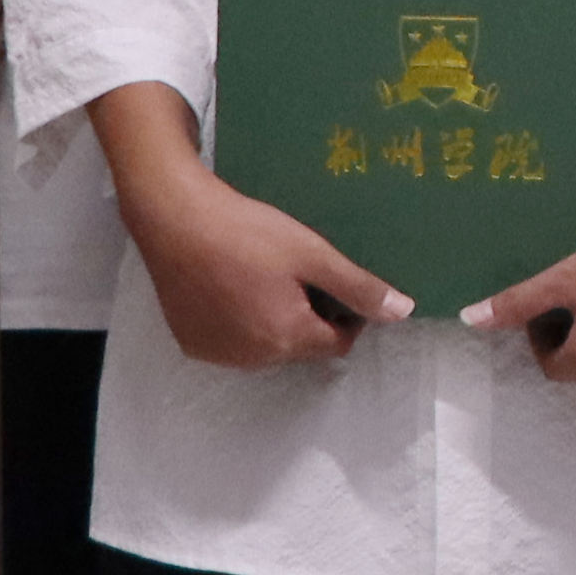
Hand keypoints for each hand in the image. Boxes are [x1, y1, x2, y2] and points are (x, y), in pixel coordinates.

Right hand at [122, 170, 398, 367]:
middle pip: (300, 346)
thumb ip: (357, 287)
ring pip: (265, 346)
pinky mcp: (191, 343)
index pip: (337, 343)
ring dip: (274, 322)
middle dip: (308, 317)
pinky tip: (233, 285)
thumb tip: (402, 311)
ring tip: (263, 277)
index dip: (346, 316)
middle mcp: (253, 357)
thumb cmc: (246, 231)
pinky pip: (230, 341)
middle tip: (296, 274)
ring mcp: (218, 353)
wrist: (173, 217)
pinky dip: (239, 322)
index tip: (335, 285)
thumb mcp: (311, 254)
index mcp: (287, 338)